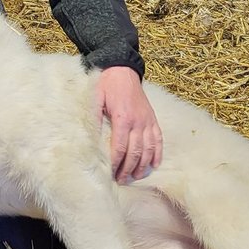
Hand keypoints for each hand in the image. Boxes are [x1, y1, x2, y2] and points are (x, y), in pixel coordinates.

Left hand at [95, 66, 162, 183]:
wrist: (123, 69)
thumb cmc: (106, 84)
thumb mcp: (95, 99)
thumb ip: (94, 119)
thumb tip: (89, 141)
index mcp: (123, 118)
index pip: (119, 147)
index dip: (116, 163)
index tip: (111, 174)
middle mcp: (138, 121)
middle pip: (135, 152)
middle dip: (128, 169)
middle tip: (121, 180)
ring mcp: (148, 120)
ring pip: (148, 149)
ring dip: (142, 165)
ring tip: (135, 176)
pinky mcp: (153, 118)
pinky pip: (158, 139)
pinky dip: (157, 153)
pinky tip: (154, 165)